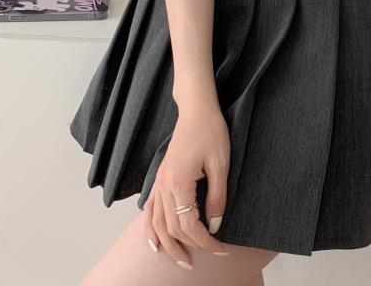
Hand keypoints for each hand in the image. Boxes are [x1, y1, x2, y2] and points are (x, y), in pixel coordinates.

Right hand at [143, 101, 230, 268]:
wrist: (196, 110)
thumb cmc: (211, 132)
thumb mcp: (221, 164)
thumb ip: (217, 197)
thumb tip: (214, 225)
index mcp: (179, 183)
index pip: (189, 225)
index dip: (205, 241)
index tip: (220, 248)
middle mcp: (164, 186)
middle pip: (172, 228)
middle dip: (189, 247)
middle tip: (205, 259)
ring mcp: (159, 182)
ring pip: (156, 223)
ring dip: (167, 244)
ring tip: (179, 260)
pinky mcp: (160, 178)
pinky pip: (149, 210)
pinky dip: (150, 228)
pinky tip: (154, 241)